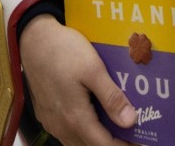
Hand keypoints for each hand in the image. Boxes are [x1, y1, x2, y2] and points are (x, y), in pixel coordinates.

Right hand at [19, 14, 136, 145]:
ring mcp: (52, 121)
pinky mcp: (46, 113)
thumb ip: (111, 97)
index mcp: (75, 117)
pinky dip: (84, 131)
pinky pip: (67, 132)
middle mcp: (61, 126)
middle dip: (112, 142)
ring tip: (116, 126)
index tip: (140, 143)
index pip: (104, 144)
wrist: (34, 40)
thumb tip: (130, 121)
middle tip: (132, 135)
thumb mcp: (93, 69)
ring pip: (78, 141)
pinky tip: (94, 117)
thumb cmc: (64, 51)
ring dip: (97, 138)